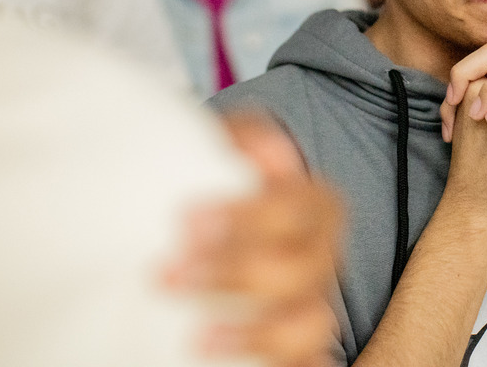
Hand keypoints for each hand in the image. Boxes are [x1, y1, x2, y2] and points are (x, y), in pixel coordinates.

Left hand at [164, 114, 343, 366]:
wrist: (212, 228)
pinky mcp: (296, 346)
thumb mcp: (223, 150)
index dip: (250, 217)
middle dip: (236, 272)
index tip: (187, 220)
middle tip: (167, 274)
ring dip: (257, 331)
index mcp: (311, 205)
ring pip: (313, 325)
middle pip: (303, 269)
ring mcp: (309, 305)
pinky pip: (311, 362)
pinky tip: (241, 365)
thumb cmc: (217, 190)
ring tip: (196, 337)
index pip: (298, 209)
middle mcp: (319, 256)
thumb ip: (238, 141)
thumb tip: (265, 151)